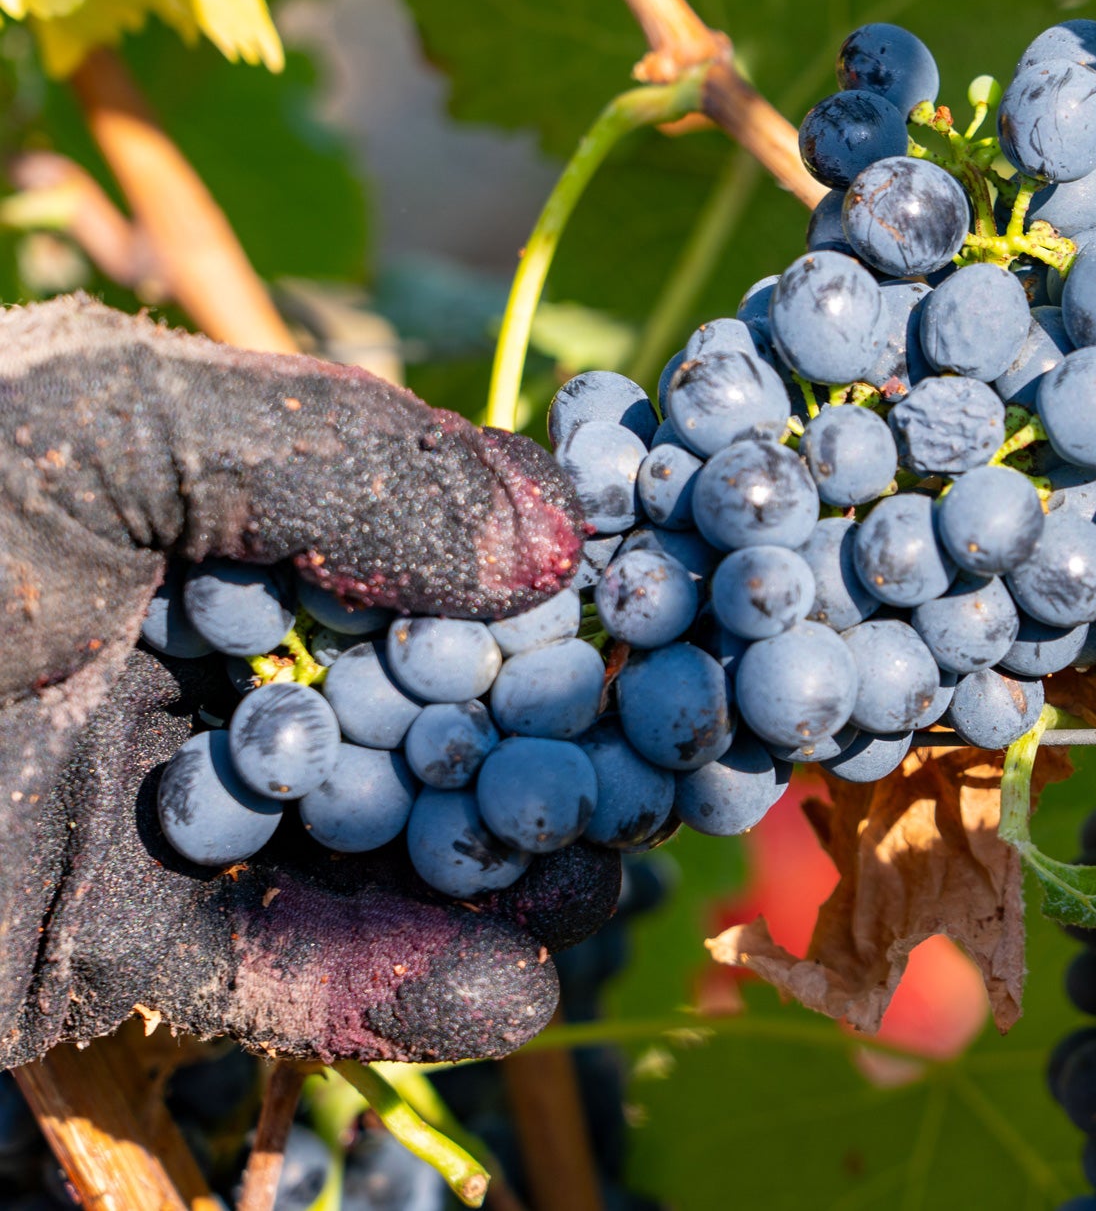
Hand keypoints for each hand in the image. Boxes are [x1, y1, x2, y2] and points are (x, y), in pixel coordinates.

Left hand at [0, 296, 619, 1067]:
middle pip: (429, 693)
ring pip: (378, 842)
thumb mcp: (98, 424)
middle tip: (680, 762)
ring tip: (603, 877)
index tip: (686, 592)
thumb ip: (335, 457)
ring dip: (504, 864)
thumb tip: (558, 542)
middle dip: (557, 726)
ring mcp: (155, 798)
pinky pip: (277, 971)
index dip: (564, 561)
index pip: (436, 530)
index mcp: (209, 499)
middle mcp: (201, 644)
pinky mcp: (94, 942)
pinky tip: (504, 979)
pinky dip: (397, 986)